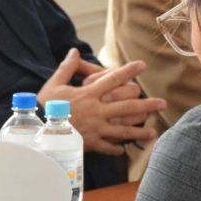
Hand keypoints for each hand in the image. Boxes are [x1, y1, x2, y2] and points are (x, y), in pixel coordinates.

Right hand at [38, 49, 166, 154]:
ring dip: (139, 131)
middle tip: (162, 104)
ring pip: (123, 130)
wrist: (38, 132)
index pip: (113, 79)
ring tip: (153, 133)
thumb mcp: (54, 84)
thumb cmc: (45, 107)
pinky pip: (108, 147)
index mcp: (89, 95)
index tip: (143, 65)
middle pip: (127, 107)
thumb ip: (67, 68)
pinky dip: (116, 149)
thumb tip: (73, 51)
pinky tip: (124, 149)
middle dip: (146, 105)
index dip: (129, 71)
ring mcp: (96, 129)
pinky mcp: (91, 144)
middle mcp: (97, 111)